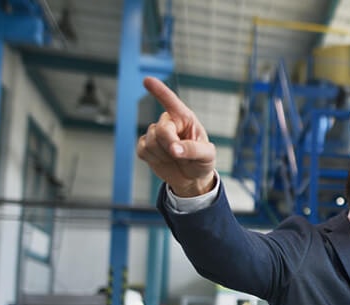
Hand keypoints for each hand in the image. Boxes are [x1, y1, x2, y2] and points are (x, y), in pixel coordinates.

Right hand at [137, 76, 216, 196]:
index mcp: (185, 119)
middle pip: (161, 129)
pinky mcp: (146, 146)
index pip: (171, 102)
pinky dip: (153, 159)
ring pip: (151, 142)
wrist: (191, 178)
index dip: (159, 91)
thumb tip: (174, 149)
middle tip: (178, 154)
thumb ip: (193, 150)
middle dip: (169, 143)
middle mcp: (169, 122)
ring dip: (163, 155)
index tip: (147, 81)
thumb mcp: (207, 155)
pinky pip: (142, 150)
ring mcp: (156, 134)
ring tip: (175, 158)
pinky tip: (163, 160)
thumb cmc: (202, 161)